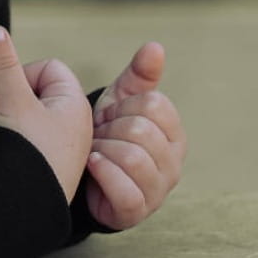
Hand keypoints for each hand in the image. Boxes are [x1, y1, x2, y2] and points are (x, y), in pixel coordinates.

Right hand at [0, 26, 92, 202]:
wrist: (25, 206)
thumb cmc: (24, 150)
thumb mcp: (10, 97)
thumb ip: (1, 62)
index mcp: (75, 105)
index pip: (49, 68)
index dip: (23, 74)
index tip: (7, 93)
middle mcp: (79, 125)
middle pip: (44, 89)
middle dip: (19, 95)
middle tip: (6, 111)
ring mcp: (69, 147)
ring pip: (40, 114)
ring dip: (19, 116)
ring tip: (8, 131)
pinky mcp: (57, 167)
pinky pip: (40, 138)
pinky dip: (24, 137)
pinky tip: (13, 150)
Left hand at [85, 41, 185, 230]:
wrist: (84, 173)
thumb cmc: (108, 133)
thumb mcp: (121, 100)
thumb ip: (139, 75)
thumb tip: (156, 47)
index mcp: (173, 131)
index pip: (155, 104)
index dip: (123, 105)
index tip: (110, 115)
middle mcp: (173, 162)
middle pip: (141, 130)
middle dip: (110, 129)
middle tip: (99, 136)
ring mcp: (159, 189)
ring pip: (132, 158)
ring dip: (102, 151)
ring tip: (94, 152)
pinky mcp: (138, 211)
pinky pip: (123, 188)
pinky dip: (101, 173)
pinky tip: (91, 166)